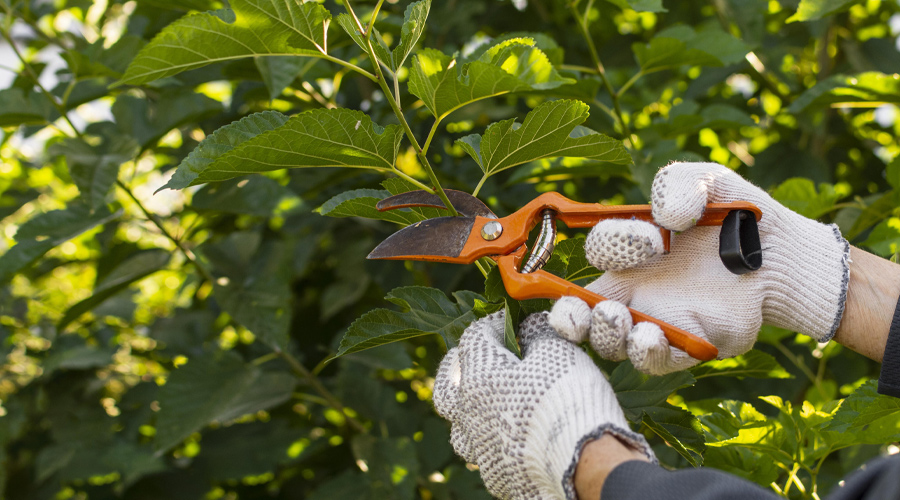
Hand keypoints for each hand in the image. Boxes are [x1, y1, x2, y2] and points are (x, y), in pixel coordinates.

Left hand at [433, 311, 654, 498]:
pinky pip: (486, 456)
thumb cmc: (567, 397)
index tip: (513, 320)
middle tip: (471, 360)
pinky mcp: (498, 476)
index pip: (474, 338)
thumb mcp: (557, 350)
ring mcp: (481, 450)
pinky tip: (511, 438)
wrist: (585, 462)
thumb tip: (531, 325)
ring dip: (469, 412)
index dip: (494, 323)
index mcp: (478, 378)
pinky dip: (494, 443)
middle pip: (446, 388)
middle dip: (456, 369)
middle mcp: (470, 415)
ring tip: (486, 404)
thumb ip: (538, 332)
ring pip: (460, 428)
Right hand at [549, 162, 849, 374]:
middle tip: (589, 308)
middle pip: (582, 313)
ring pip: (612, 343)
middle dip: (572, 315)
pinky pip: (656, 361)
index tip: (651, 239)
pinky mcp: (688, 346)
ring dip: (608, 335)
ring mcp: (658, 322)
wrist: (783, 255)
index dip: (612, 245)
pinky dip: (647, 353)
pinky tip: (650, 338)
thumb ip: (680, 184)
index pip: (598, 253)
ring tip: (622, 321)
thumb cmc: (739, 216)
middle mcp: (635, 291)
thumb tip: (666, 216)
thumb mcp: (710, 182)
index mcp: (631, 252)